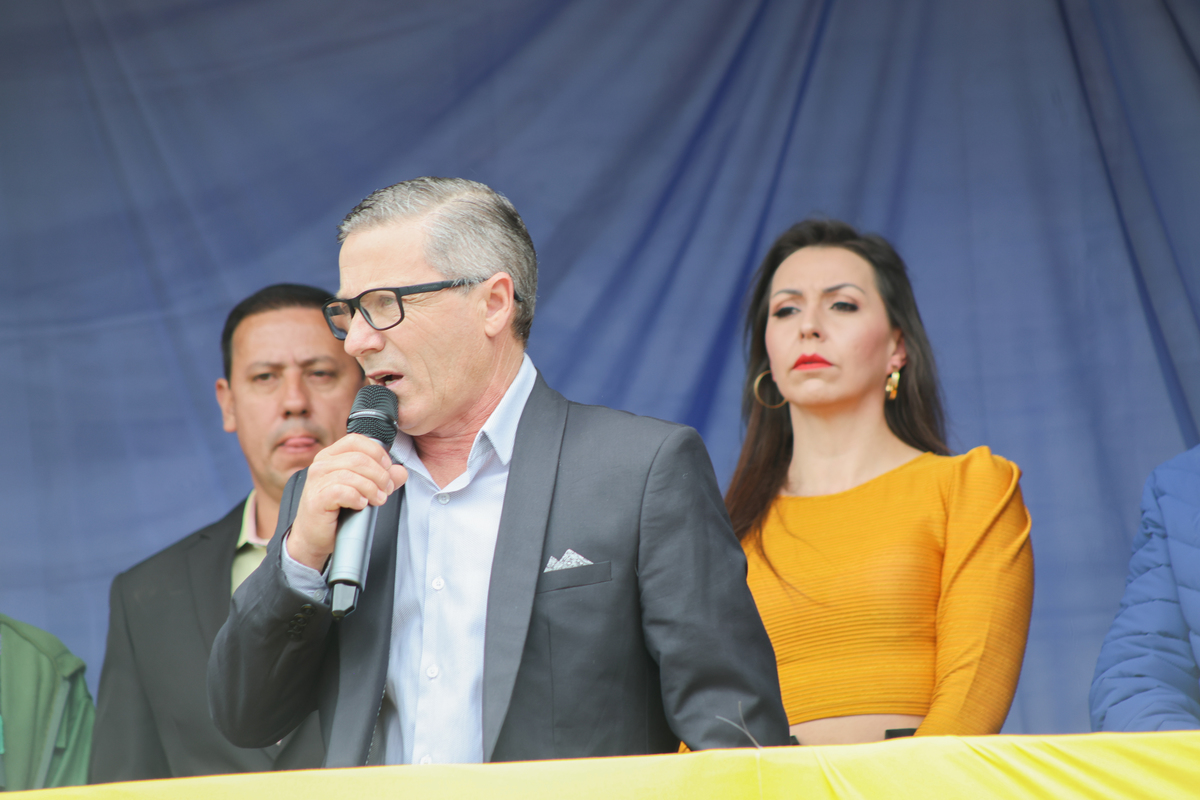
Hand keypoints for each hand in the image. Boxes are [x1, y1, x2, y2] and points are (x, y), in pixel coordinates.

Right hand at [286, 434, 407, 570]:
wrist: (314, 536)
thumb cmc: (337, 510)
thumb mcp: (363, 490)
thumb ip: (383, 478)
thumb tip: (401, 472)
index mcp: (331, 455)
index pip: (356, 440)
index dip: (377, 453)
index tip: (387, 468)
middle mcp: (321, 464)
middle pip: (359, 459)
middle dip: (380, 475)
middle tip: (386, 490)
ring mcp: (316, 481)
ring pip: (352, 475)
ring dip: (371, 488)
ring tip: (378, 499)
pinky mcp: (316, 499)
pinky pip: (343, 491)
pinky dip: (357, 498)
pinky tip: (361, 504)